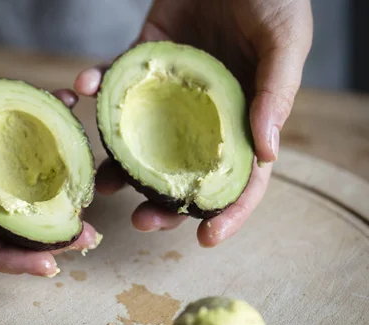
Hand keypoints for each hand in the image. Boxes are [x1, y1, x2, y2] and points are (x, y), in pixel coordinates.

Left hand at [74, 0, 312, 246]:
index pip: (241, 177)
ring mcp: (172, 92)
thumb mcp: (285, 41)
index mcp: (245, 117)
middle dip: (164, 202)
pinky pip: (118, 82)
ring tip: (102, 182)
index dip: (228, 212)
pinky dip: (98, 85)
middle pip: (185, 171)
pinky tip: (84, 85)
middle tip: (141, 221)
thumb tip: (267, 153)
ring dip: (122, 164)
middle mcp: (205, 114)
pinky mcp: (145, 62)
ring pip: (144, 139)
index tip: (207, 240)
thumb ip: (277, 93)